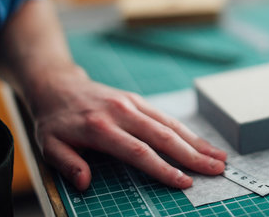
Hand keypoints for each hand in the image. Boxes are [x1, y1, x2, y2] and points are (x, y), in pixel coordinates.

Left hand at [27, 66, 226, 190]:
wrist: (59, 85)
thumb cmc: (55, 120)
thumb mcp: (49, 145)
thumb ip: (68, 164)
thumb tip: (85, 183)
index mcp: (101, 128)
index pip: (139, 151)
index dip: (164, 168)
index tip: (184, 182)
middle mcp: (121, 113)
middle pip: (163, 136)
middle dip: (193, 155)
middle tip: (216, 169)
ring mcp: (132, 104)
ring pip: (170, 124)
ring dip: (197, 141)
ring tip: (219, 156)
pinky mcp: (138, 99)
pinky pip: (166, 116)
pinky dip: (186, 130)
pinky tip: (201, 142)